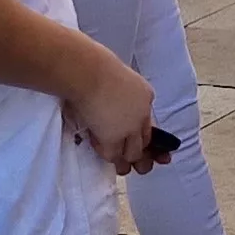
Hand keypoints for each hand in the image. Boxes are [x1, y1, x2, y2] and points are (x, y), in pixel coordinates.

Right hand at [69, 55, 165, 175]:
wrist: (86, 71)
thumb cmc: (91, 66)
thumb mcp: (113, 77)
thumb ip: (116, 91)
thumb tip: (103, 102)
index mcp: (144, 94)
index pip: (148, 121)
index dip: (142, 133)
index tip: (141, 140)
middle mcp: (142, 113)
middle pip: (146, 140)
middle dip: (142, 153)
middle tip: (138, 162)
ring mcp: (130, 127)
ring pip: (133, 153)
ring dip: (126, 161)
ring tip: (122, 168)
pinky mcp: (114, 138)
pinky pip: (113, 155)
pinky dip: (106, 155)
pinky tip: (99, 149)